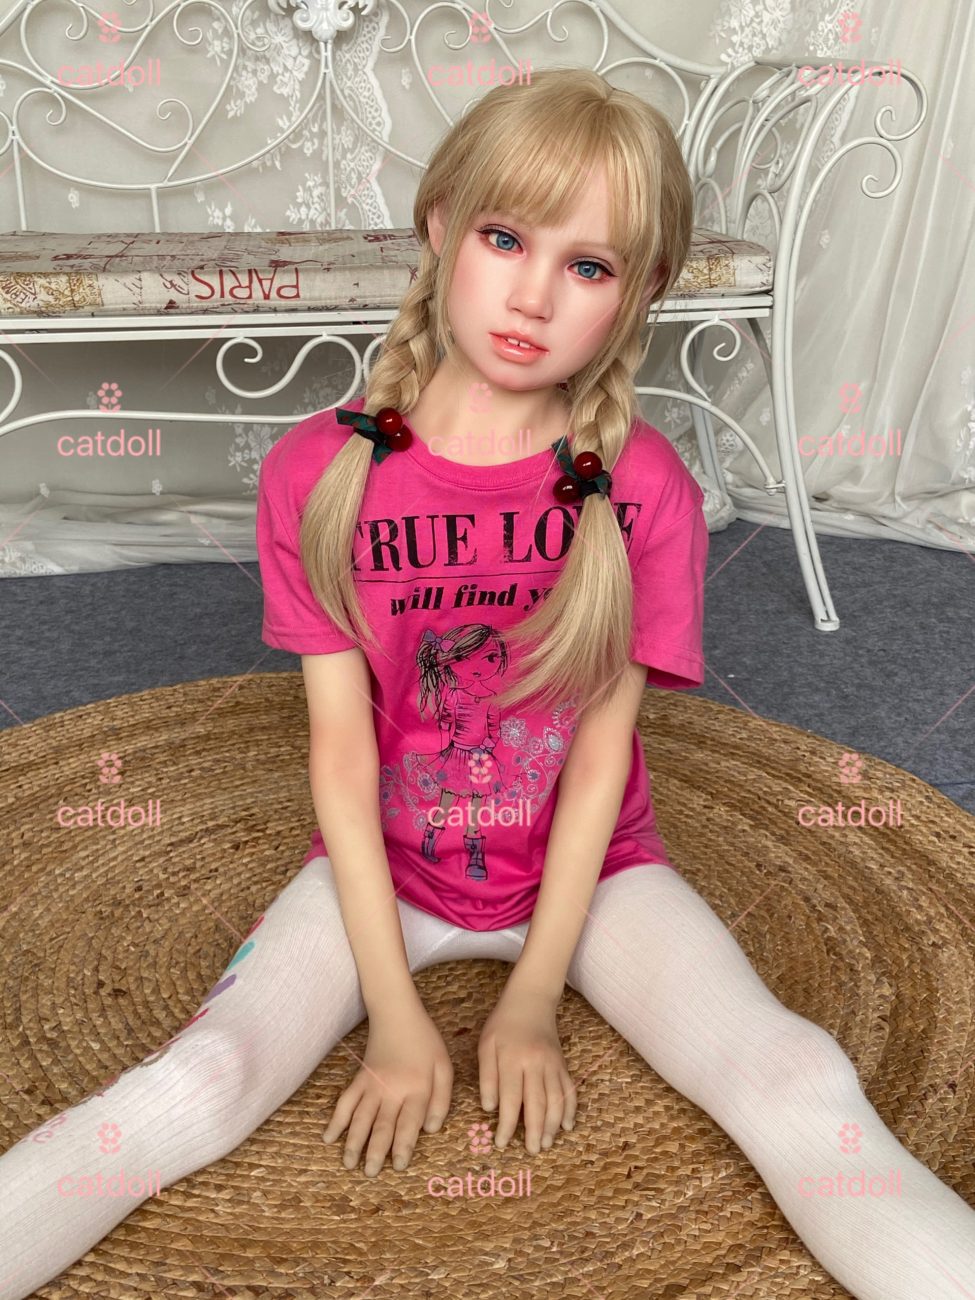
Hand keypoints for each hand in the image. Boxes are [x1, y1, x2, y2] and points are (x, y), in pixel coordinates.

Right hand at [322, 1002, 452, 1176]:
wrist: (397, 1014)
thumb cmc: (425, 1042)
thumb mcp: (444, 1066)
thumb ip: (441, 1099)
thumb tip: (431, 1130)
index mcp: (417, 1088)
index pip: (409, 1124)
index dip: (404, 1147)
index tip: (400, 1166)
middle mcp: (392, 1089)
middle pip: (382, 1126)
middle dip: (375, 1153)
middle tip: (371, 1174)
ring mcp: (372, 1084)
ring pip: (360, 1119)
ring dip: (353, 1143)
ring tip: (349, 1165)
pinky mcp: (359, 1078)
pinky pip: (345, 1102)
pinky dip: (336, 1120)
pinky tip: (328, 1137)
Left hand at [478, 982, 575, 1154]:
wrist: (531, 1001)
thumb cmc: (503, 1024)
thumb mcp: (486, 1046)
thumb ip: (487, 1077)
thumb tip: (490, 1108)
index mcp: (512, 1060)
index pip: (510, 1100)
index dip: (507, 1125)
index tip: (501, 1143)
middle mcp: (536, 1064)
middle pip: (538, 1104)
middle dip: (535, 1131)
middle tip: (532, 1151)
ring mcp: (553, 1064)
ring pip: (557, 1100)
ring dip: (553, 1125)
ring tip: (547, 1144)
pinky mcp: (563, 1064)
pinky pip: (570, 1089)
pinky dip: (570, 1109)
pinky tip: (567, 1125)